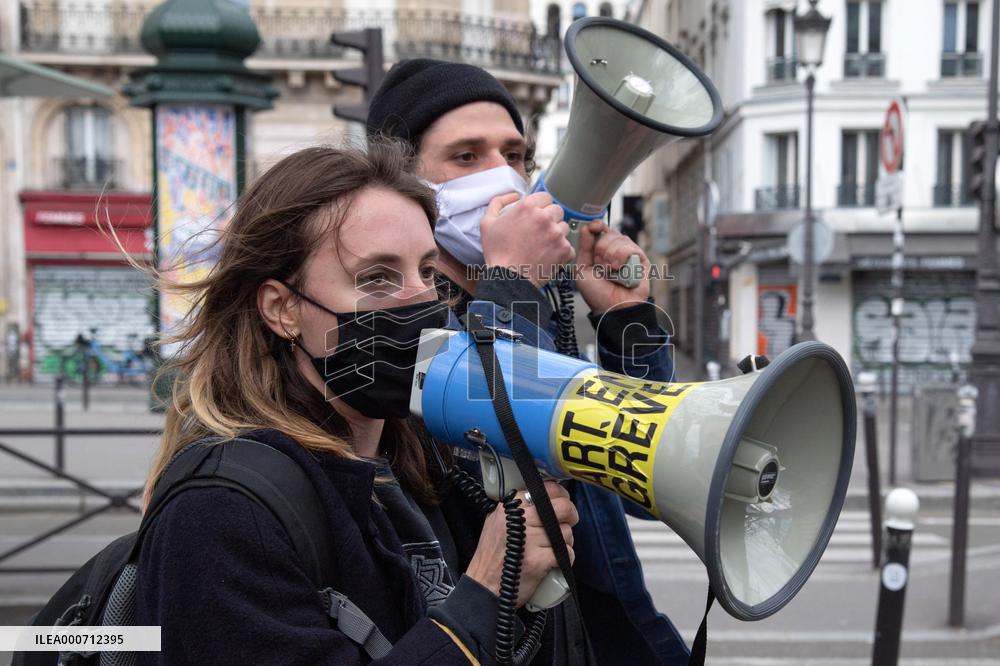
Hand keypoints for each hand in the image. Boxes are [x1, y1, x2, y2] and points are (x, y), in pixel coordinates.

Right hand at [465, 481, 578, 607]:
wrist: (484, 585)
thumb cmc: (492, 556)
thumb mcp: (496, 521)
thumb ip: (517, 508)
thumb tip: (544, 498)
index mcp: (511, 506)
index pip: (545, 489)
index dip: (560, 495)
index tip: (562, 502)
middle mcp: (520, 519)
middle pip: (562, 507)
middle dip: (571, 514)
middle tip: (569, 521)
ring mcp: (530, 539)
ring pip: (566, 532)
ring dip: (565, 541)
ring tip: (553, 548)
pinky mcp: (538, 559)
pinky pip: (566, 552)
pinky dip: (565, 558)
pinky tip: (554, 562)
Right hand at [481, 192, 574, 287]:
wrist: (508, 278)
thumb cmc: (498, 253)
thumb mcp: (487, 223)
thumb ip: (498, 202)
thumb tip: (513, 195)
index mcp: (528, 207)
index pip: (545, 197)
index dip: (540, 206)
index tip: (536, 215)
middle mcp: (545, 217)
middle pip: (557, 210)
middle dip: (550, 218)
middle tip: (539, 231)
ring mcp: (556, 234)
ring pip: (564, 227)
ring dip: (556, 234)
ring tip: (543, 244)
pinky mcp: (564, 249)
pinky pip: (568, 245)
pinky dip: (561, 251)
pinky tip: (548, 255)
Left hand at [576, 219, 650, 314]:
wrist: (611, 308)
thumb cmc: (596, 293)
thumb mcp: (582, 268)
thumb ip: (584, 247)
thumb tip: (586, 227)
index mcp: (601, 250)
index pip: (601, 229)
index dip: (597, 225)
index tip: (593, 228)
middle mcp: (616, 250)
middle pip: (609, 233)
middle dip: (601, 249)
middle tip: (600, 266)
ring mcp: (629, 254)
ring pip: (620, 239)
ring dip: (611, 256)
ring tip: (610, 271)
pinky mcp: (641, 259)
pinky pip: (631, 247)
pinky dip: (622, 257)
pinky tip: (619, 270)